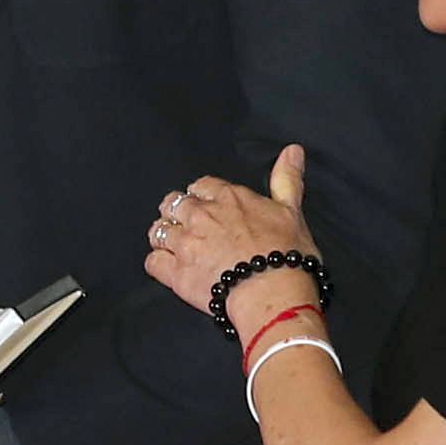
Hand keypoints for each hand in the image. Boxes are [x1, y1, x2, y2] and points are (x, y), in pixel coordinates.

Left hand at [145, 144, 322, 332]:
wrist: (274, 293)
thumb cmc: (287, 256)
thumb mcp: (292, 211)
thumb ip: (287, 179)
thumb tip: (292, 151)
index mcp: (229, 198)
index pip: (200, 186)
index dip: (201, 196)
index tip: (207, 206)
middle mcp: (202, 216)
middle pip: (173, 204)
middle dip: (177, 213)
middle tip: (190, 228)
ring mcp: (186, 244)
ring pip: (158, 231)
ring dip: (165, 237)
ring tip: (177, 247)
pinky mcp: (176, 273)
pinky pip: (153, 262)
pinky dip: (158, 264)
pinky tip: (170, 268)